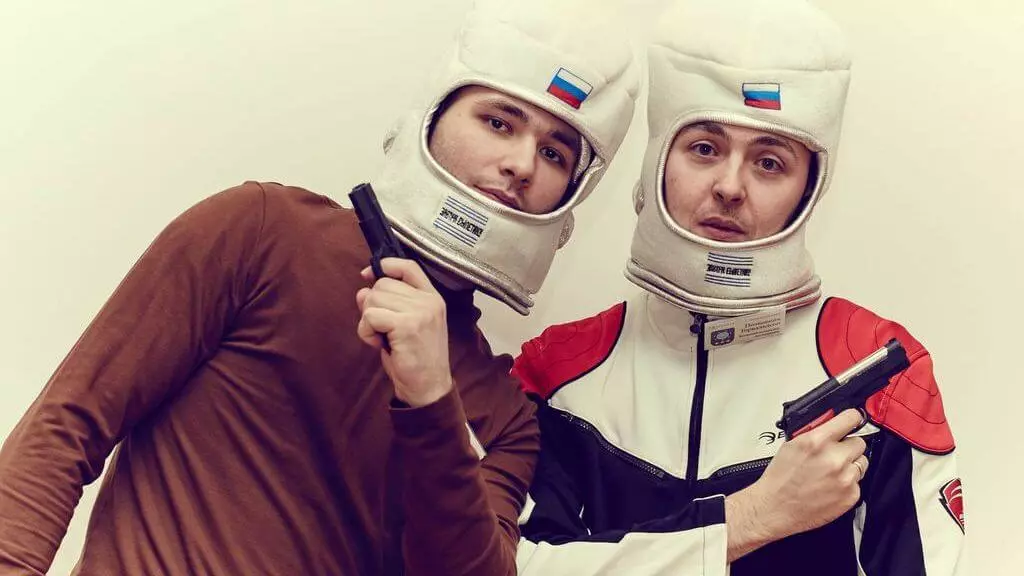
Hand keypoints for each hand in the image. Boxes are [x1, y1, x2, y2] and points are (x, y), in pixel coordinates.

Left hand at [356, 258, 452, 406]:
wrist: (428, 387)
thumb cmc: (415, 357)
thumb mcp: (403, 324)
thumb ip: (386, 303)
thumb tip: (362, 290)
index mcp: (432, 297)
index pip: (408, 266)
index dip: (385, 266)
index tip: (368, 275)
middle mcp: (429, 301)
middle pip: (383, 284)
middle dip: (372, 305)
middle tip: (382, 328)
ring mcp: (420, 312)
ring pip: (373, 298)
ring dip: (367, 320)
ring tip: (382, 338)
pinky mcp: (406, 326)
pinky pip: (370, 316)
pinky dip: (366, 331)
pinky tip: (378, 344)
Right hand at [725, 409, 867, 560]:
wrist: (775, 508)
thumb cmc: (780, 478)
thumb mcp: (792, 445)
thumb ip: (816, 432)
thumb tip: (832, 423)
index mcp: (818, 441)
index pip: (851, 418)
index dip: (852, 419)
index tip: (853, 421)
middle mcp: (835, 458)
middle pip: (859, 443)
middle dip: (848, 446)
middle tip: (834, 454)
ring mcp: (845, 478)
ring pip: (862, 463)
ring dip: (850, 465)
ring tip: (831, 472)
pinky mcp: (851, 495)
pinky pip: (858, 482)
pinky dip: (847, 484)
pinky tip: (830, 487)